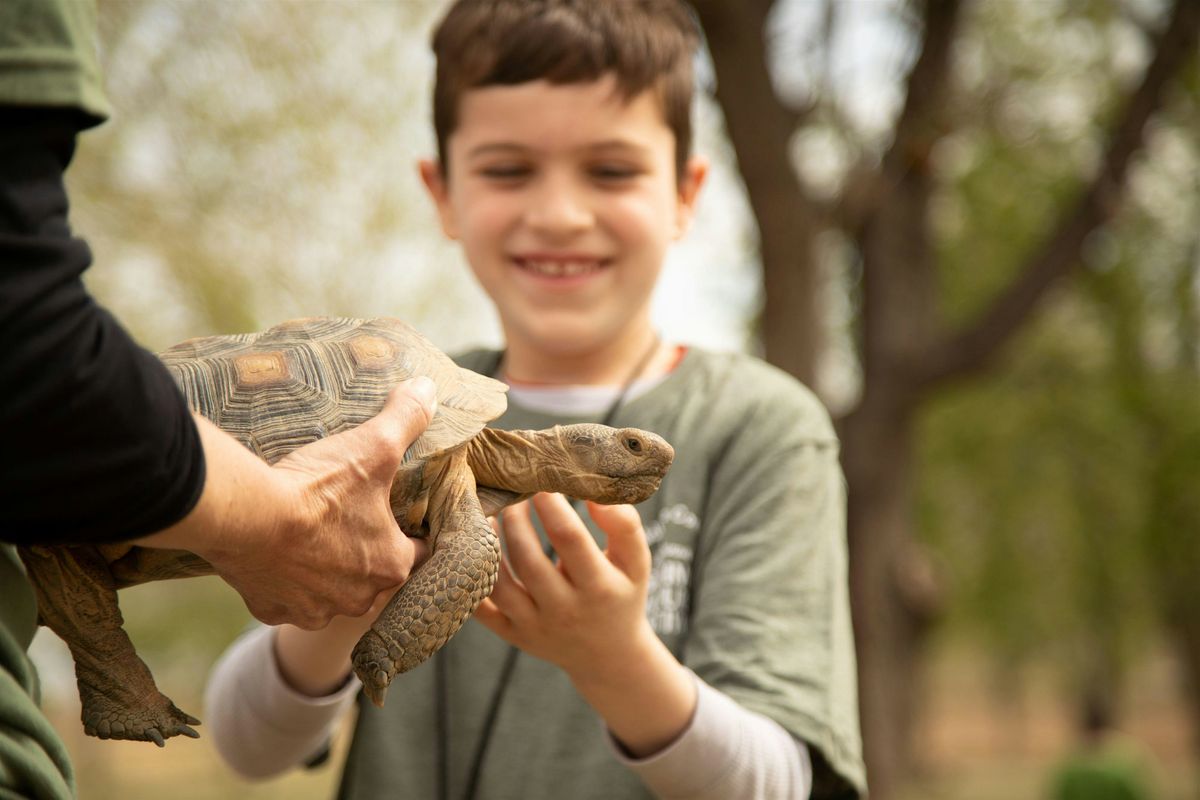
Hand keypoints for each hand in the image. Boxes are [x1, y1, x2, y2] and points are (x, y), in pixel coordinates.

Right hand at [141, 378, 435, 628]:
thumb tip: (429, 389)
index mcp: (392, 566)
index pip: (417, 551)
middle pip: (371, 575)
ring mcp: (314, 610)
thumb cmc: (319, 488)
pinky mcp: (274, 610)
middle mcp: (359, 598)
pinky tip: (276, 554)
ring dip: (324, 570)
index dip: (409, 530)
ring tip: (311, 535)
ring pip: (329, 592)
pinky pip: (286, 599)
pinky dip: (283, 581)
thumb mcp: (374, 446)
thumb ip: (407, 418)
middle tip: (347, 518)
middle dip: (364, 551)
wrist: (248, 517)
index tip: (396, 511)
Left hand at [474, 493, 653, 682]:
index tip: (542, 481)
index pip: (569, 537)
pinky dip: (472, 577)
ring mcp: (535, 627)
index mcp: (599, 588)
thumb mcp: (636, 562)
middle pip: (528, 558)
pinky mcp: (512, 635)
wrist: (607, 656)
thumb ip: (624, 525)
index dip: (551, 504)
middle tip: (515, 493)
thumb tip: (591, 493)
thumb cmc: (621, 594)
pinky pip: (481, 608)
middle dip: (516, 518)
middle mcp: (565, 611)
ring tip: (491, 514)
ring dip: (490, 543)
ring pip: (499, 583)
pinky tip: (477, 548)